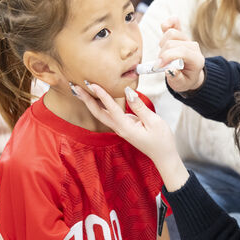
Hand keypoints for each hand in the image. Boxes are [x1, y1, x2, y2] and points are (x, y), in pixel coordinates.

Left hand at [73, 83, 189, 190]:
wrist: (163, 156)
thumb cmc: (162, 140)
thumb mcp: (154, 121)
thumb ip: (139, 107)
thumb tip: (129, 92)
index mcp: (126, 127)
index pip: (111, 109)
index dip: (102, 95)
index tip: (93, 84)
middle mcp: (119, 129)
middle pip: (98, 113)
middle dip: (86, 99)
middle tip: (75, 87)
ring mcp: (120, 128)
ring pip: (101, 114)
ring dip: (90, 102)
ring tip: (81, 90)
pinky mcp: (123, 126)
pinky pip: (109, 114)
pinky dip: (101, 105)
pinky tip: (97, 97)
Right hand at [158, 17, 205, 93]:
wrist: (190, 75)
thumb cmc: (185, 80)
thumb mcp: (181, 85)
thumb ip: (176, 78)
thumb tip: (169, 70)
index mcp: (197, 60)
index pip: (182, 52)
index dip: (167, 57)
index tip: (157, 66)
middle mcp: (194, 47)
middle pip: (173, 43)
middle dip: (162, 54)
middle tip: (159, 65)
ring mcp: (187, 39)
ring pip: (171, 33)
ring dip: (163, 44)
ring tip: (163, 55)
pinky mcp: (181, 34)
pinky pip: (175, 23)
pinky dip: (169, 22)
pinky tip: (164, 25)